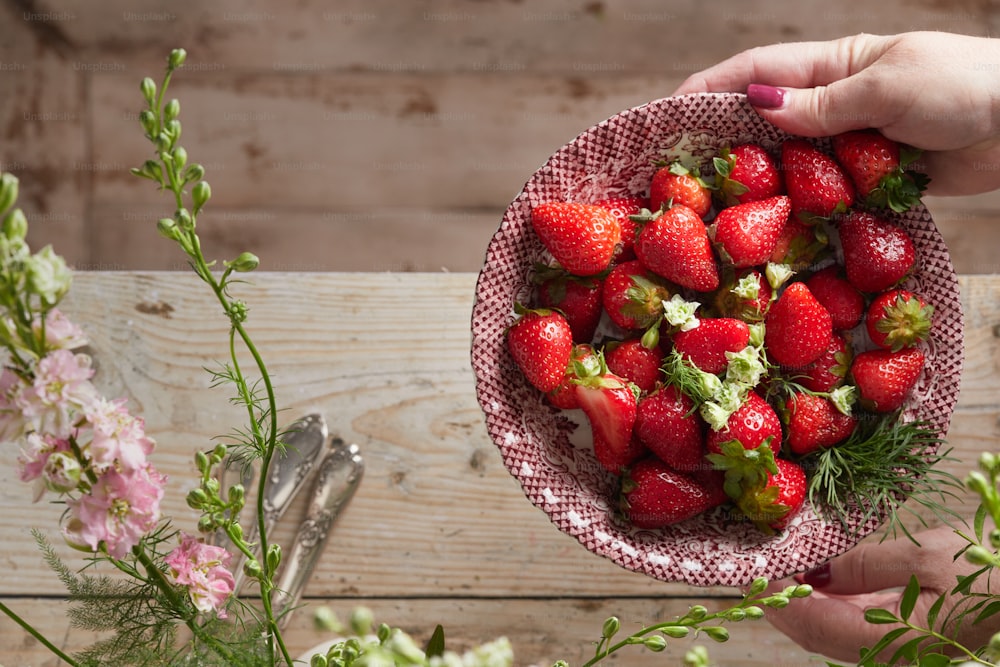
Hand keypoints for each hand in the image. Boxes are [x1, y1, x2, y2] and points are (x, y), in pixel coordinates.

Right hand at [673, 32, 999, 195]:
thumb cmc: (963, 85)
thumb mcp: (886, 86)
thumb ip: (823, 104)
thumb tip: (759, 106)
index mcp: (834, 65)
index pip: (756, 73)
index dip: (708, 90)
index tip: (668, 116)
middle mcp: (835, 104)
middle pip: (764, 124)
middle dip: (723, 146)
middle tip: (682, 178)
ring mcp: (852, 144)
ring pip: (791, 166)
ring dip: (761, 188)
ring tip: (719, 215)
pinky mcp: (872, 180)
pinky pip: (827, 197)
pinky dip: (804, 213)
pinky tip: (777, 234)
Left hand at [764, 526, 994, 661]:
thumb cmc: (989, 568)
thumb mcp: (924, 558)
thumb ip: (864, 567)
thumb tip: (815, 571)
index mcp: (899, 643)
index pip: (820, 629)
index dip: (784, 601)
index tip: (759, 572)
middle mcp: (896, 656)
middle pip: (822, 638)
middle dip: (785, 606)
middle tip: (758, 571)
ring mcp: (903, 650)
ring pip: (836, 635)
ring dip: (804, 605)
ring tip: (780, 572)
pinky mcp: (909, 638)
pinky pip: (856, 627)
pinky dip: (830, 605)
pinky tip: (817, 580)